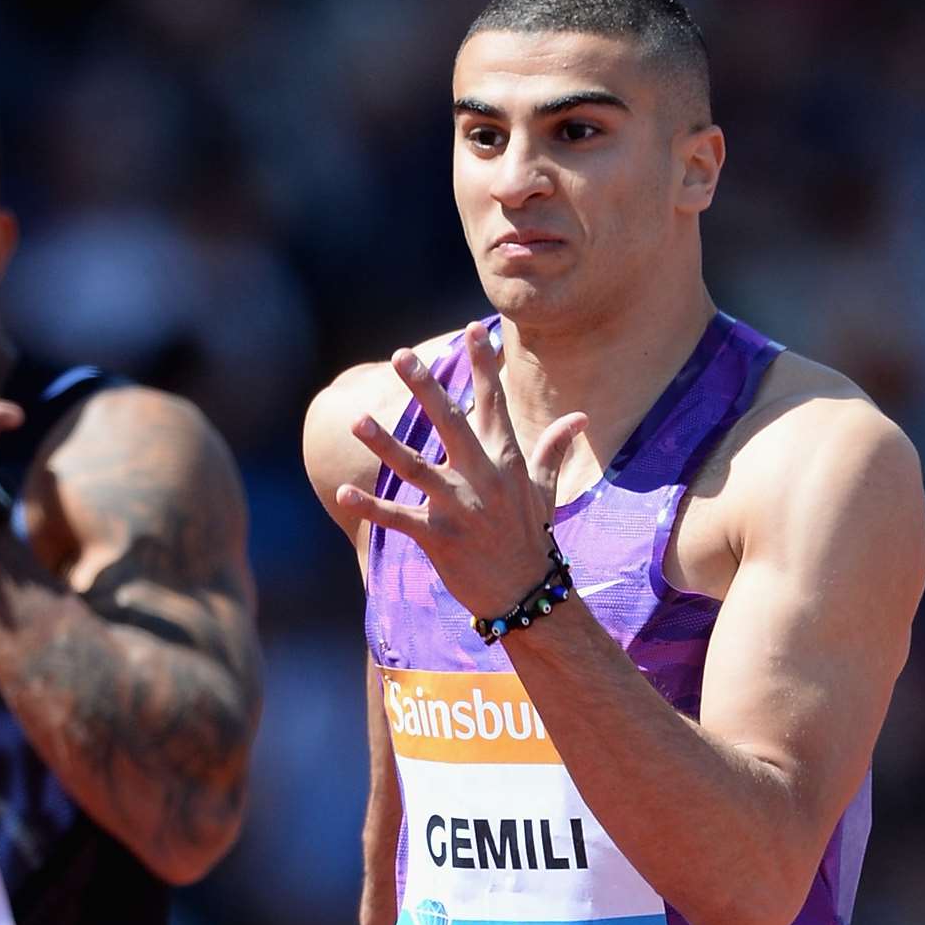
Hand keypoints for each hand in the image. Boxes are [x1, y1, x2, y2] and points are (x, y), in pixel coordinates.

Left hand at [335, 322, 586, 618]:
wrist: (529, 595)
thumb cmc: (532, 538)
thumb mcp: (546, 490)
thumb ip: (554, 449)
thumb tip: (580, 418)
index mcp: (506, 460)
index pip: (494, 402)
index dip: (485, 364)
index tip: (475, 328)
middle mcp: (483, 477)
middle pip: (451, 422)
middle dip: (425, 388)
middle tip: (401, 355)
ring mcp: (460, 507)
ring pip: (417, 467)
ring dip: (385, 444)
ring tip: (357, 420)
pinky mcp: (439, 537)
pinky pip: (399, 519)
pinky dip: (371, 506)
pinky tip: (343, 492)